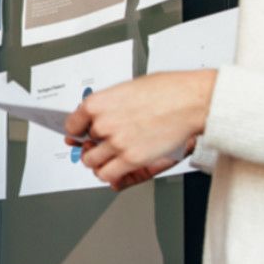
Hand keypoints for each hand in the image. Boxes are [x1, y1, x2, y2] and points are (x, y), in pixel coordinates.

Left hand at [64, 71, 215, 187]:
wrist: (192, 101)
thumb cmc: (167, 90)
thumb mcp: (127, 89)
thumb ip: (107, 105)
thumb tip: (97, 115)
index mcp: (97, 103)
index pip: (71, 124)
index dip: (78, 130)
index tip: (81, 133)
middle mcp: (102, 124)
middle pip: (83, 144)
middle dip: (91, 145)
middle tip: (100, 145)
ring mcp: (116, 143)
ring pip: (91, 162)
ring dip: (98, 161)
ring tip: (109, 157)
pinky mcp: (132, 159)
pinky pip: (108, 174)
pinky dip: (109, 174)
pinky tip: (116, 168)